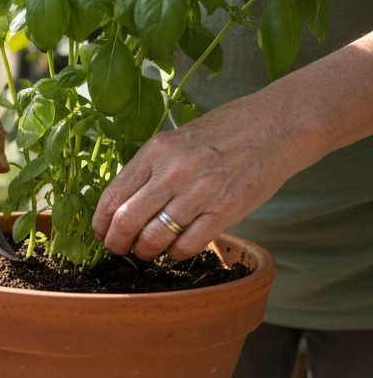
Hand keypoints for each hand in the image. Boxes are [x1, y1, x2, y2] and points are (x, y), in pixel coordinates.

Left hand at [92, 93, 296, 260]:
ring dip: (145, 251)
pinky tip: (178, 247)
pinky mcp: (225, 211)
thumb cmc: (225, 132)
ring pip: (153, 239)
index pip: (111, 197)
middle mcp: (172, 172)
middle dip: (116, 244)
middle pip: (126, 222)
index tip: (102, 233)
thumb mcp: (177, 140)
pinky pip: (187, 246)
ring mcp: (199, 193)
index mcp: (155, 152)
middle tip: (119, 249)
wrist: (277, 124)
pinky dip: (176, 253)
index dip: (100, 224)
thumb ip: (150, 169)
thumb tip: (122, 204)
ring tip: (148, 250)